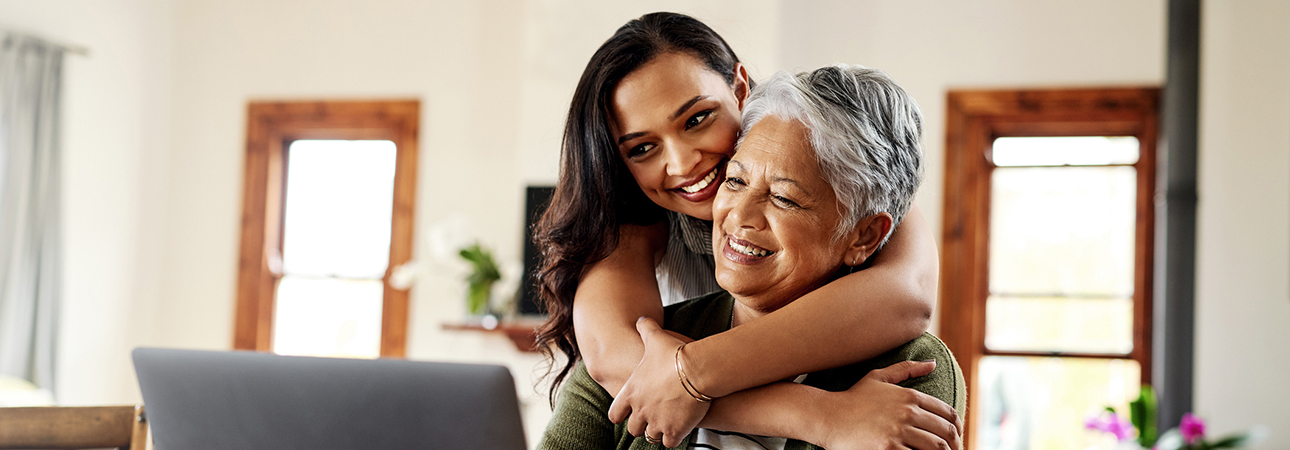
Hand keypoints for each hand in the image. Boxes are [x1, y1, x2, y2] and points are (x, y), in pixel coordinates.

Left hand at [607, 317, 708, 447]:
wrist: (697, 369)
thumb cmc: (675, 353)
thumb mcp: (656, 337)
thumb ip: (646, 329)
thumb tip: (642, 319)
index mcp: (631, 393)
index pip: (615, 413)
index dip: (620, 415)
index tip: (625, 415)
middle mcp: (640, 410)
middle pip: (633, 428)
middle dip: (641, 425)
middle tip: (650, 419)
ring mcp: (657, 422)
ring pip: (651, 437)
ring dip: (657, 432)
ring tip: (666, 426)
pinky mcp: (675, 430)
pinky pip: (670, 443)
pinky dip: (674, 438)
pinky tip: (680, 430)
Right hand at [815, 360, 962, 449]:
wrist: (827, 416)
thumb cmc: (852, 398)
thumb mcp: (878, 377)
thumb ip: (906, 369)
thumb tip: (933, 363)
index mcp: (909, 396)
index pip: (947, 413)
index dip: (957, 428)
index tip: (956, 437)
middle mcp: (907, 413)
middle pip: (946, 433)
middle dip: (955, 445)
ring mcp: (898, 432)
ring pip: (937, 448)